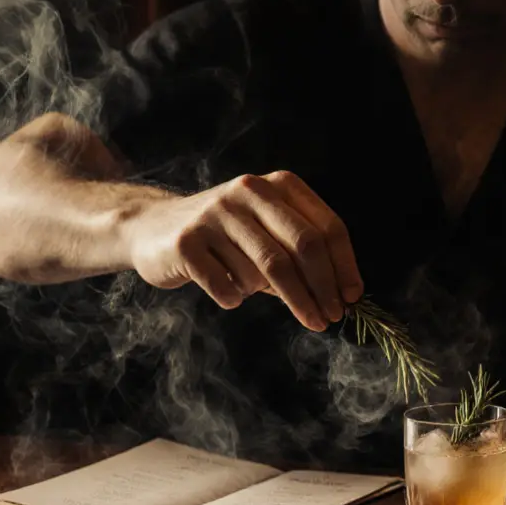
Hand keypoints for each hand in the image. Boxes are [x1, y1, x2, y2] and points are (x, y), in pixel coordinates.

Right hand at [125, 170, 362, 331]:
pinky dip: (235, 298)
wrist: (153, 229)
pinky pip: (227, 286)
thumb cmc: (226, 239)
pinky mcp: (187, 242)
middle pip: (303, 247)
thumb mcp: (268, 235)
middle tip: (329, 319)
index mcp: (278, 185)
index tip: (352, 300)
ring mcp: (216, 214)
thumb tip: (343, 296)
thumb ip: (301, 257)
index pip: (327, 227)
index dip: (344, 267)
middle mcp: (249, 191)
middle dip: (322, 290)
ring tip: (286, 308)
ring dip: (284, 299)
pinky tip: (229, 294)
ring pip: (267, 271)